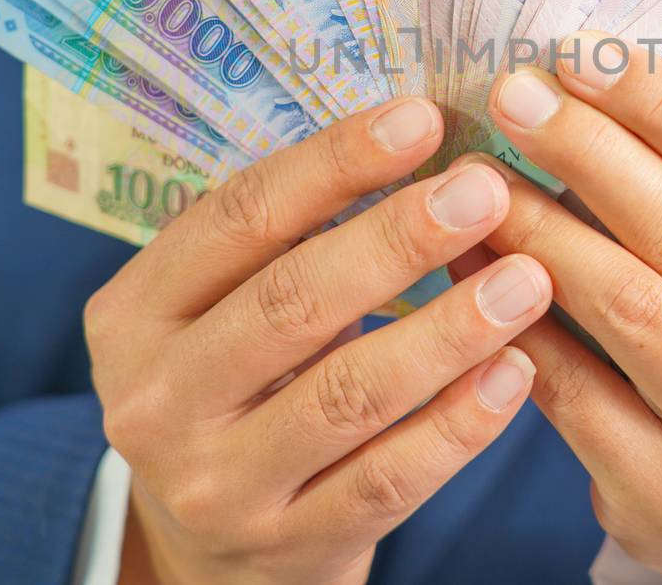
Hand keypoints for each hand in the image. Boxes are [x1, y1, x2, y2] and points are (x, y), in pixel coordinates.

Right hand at [84, 97, 553, 584]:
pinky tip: (516, 370)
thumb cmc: (240, 382)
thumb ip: (287, 237)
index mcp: (133, 313)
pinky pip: (388, 479)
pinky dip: (459, 423)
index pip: (237, 219)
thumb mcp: (221, 308)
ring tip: (527, 278)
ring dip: (449, 329)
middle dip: (399, 239)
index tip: (421, 119)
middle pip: (291, 302)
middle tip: (485, 192)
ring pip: (348, 394)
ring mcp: (220, 484)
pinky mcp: (290, 546)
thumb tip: (419, 137)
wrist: (212, 550)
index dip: (333, 163)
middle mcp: (158, 400)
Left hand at [462, 34, 661, 583]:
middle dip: (585, 149)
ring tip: (476, 179)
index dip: (661, 100)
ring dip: (536, 228)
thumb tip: (594, 77)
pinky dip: (509, 317)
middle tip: (512, 95)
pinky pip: (570, 387)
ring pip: (625, 304)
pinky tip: (467, 265)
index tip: (579, 53)